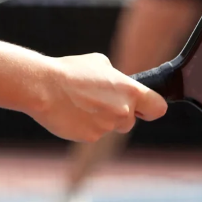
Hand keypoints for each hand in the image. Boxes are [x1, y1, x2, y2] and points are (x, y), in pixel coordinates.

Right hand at [30, 54, 167, 141]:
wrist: (44, 87)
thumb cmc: (71, 71)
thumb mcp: (100, 63)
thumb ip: (116, 78)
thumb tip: (118, 85)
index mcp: (130, 91)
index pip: (158, 108)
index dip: (150, 109)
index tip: (143, 109)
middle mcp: (123, 112)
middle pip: (129, 122)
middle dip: (116, 115)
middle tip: (96, 102)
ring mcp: (107, 127)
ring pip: (109, 128)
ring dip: (98, 120)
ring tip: (78, 104)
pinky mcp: (90, 138)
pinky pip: (92, 134)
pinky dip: (83, 126)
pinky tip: (70, 113)